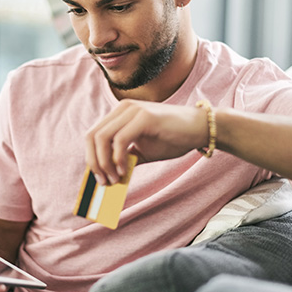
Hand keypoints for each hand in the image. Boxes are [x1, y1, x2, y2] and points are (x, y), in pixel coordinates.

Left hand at [85, 99, 207, 184]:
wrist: (200, 128)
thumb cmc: (173, 139)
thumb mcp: (143, 151)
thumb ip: (126, 159)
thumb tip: (108, 176)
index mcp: (120, 114)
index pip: (93, 135)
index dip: (91, 158)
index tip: (99, 178)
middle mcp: (123, 109)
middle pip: (92, 136)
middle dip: (94, 163)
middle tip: (104, 182)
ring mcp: (133, 111)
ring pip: (102, 138)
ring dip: (104, 163)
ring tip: (114, 179)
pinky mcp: (144, 117)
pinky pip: (120, 140)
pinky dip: (118, 158)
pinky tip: (124, 171)